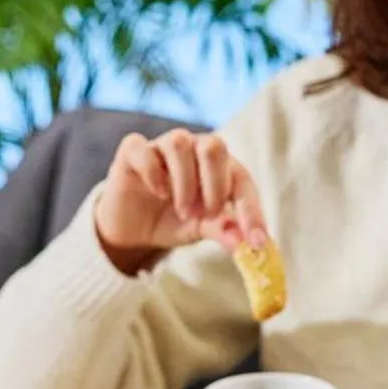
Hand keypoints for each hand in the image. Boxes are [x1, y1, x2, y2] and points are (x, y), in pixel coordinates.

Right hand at [93, 129, 267, 277]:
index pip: (241, 179)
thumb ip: (225, 231)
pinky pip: (143, 149)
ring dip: (185, 181)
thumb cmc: (173, 220)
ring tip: (182, 210)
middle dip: (215, 185)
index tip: (255, 240)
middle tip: (208, 214)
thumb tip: (250, 245)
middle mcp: (193, 149)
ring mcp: (161, 147)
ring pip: (179, 143)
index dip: (251, 210)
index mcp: (218, 166)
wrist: (132, 229)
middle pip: (214, 146)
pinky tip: (158, 193)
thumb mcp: (202, 229)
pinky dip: (153, 172)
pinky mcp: (132, 152)